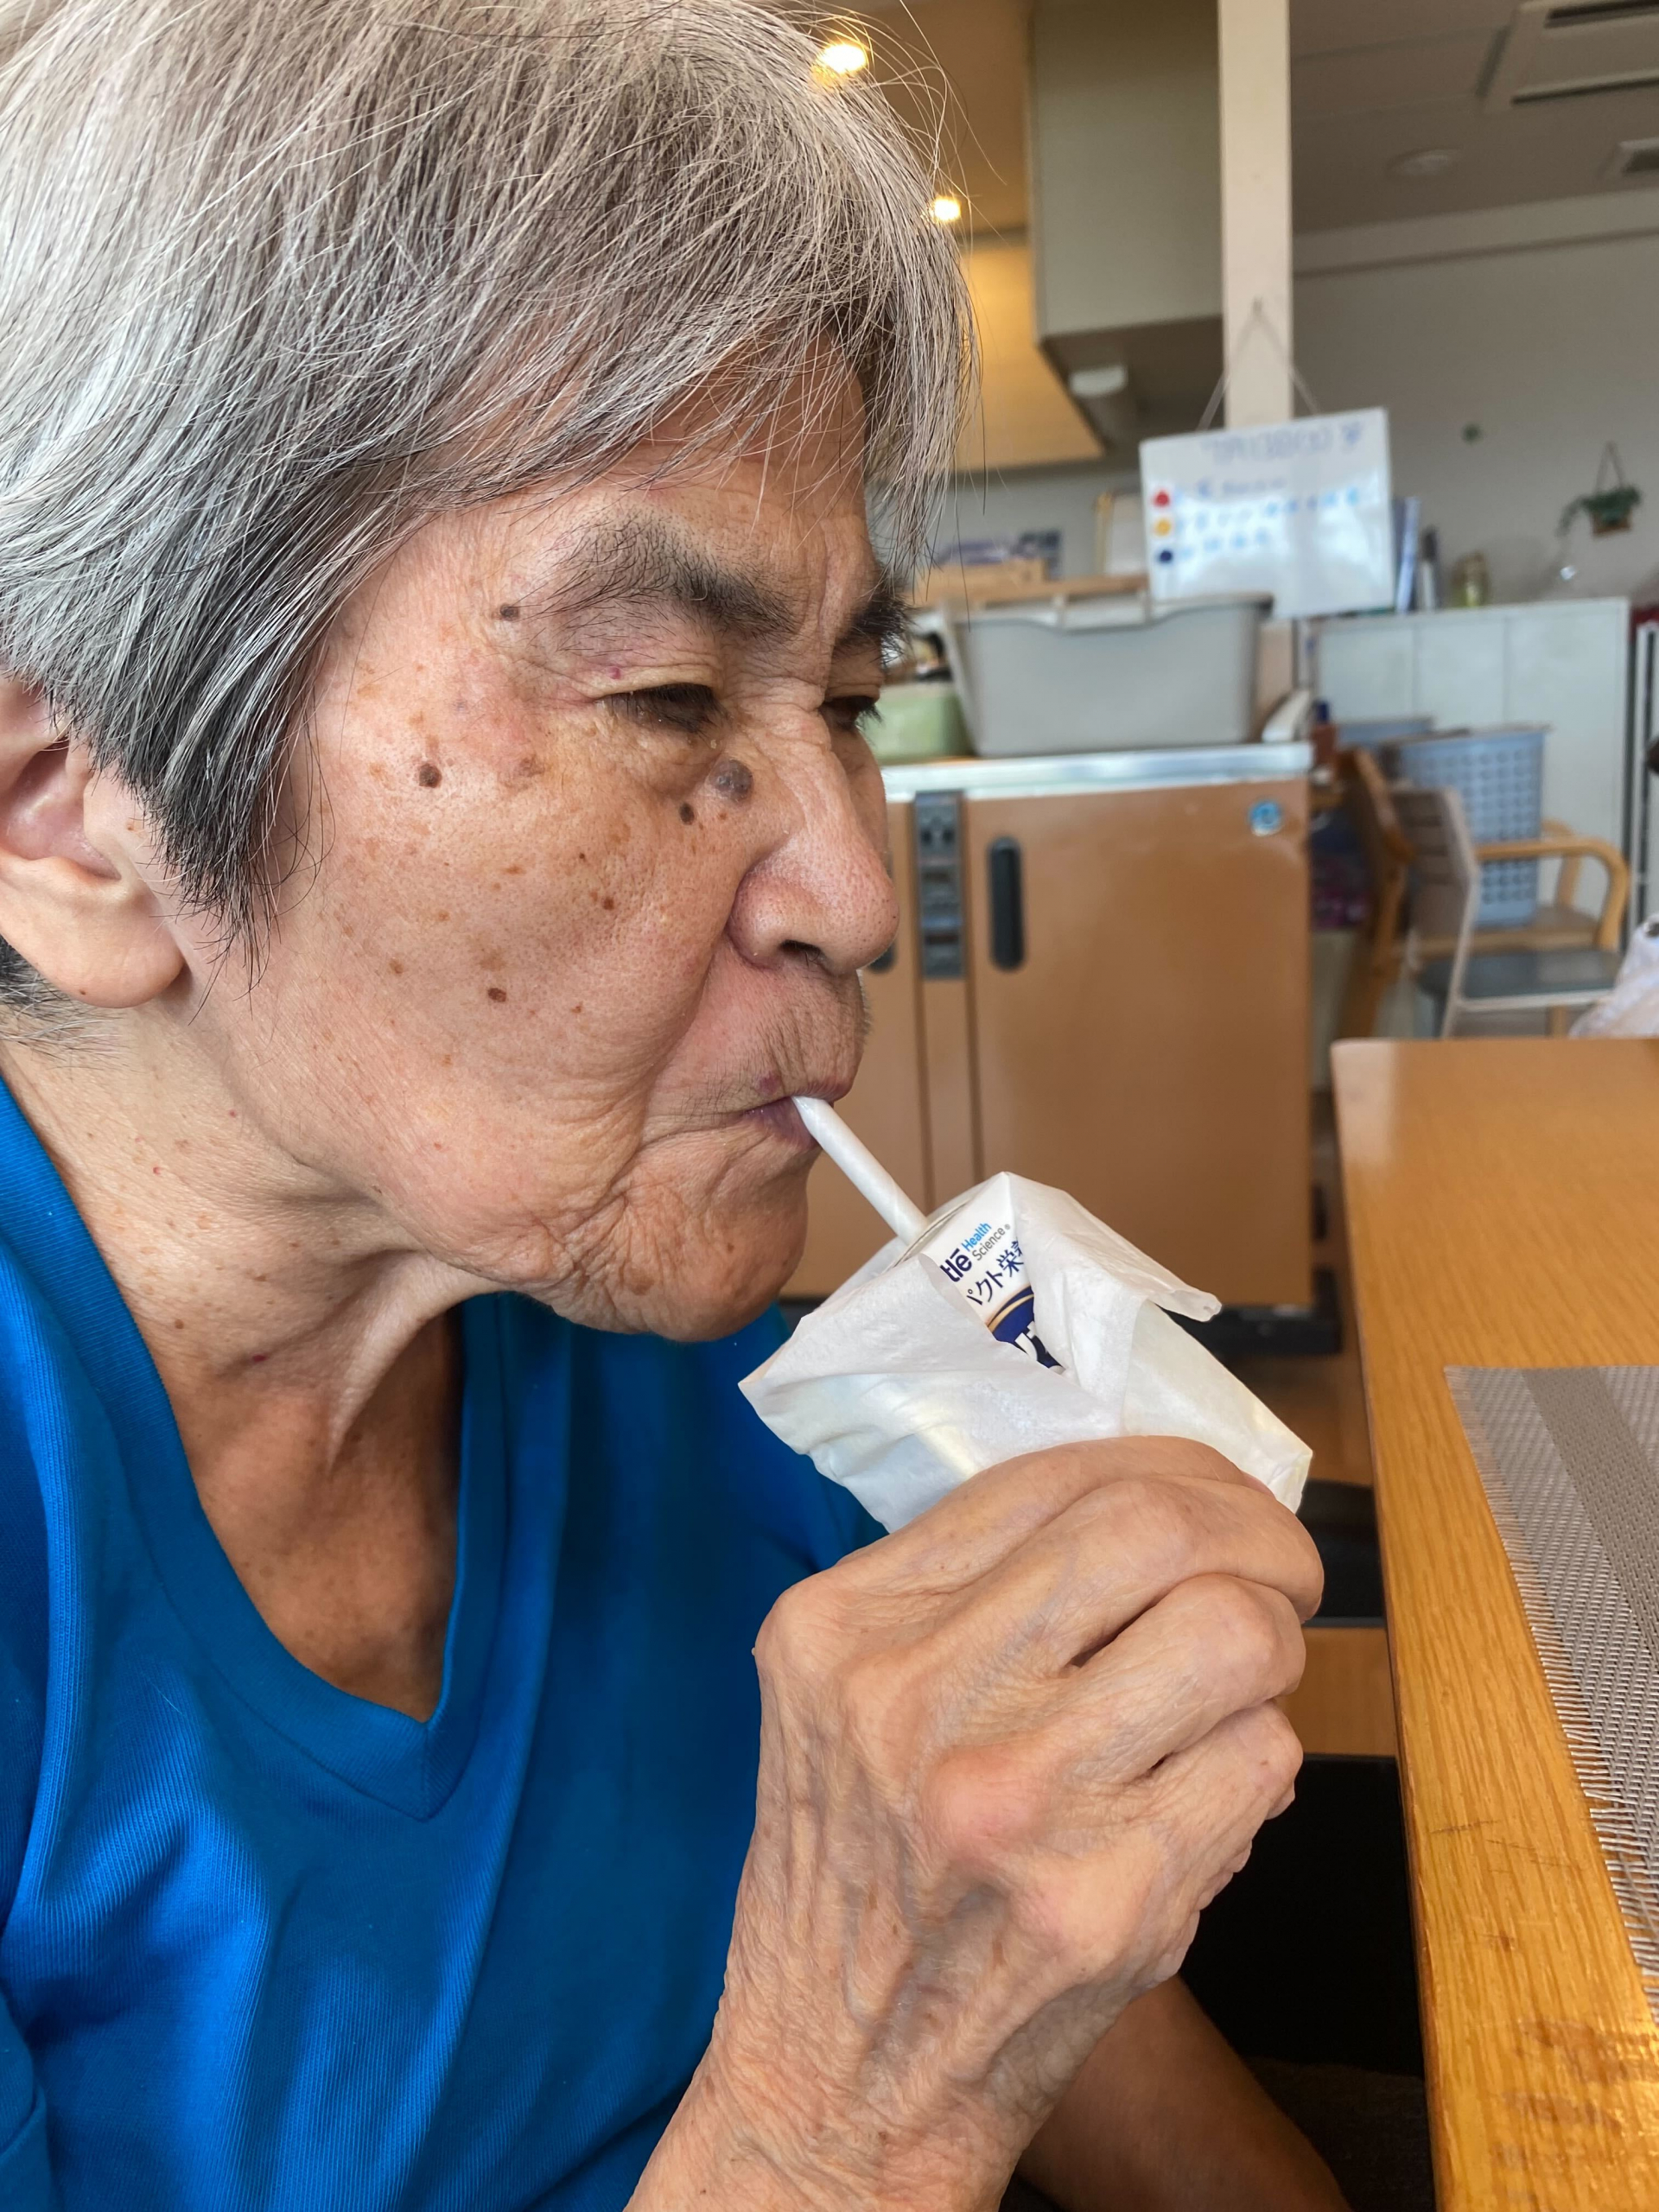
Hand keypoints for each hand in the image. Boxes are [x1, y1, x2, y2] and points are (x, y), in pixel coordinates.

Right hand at [638, 1437, 1321, 2211]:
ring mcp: (1016, 1801)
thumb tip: (1156, 1500)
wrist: (839, 2080)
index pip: (1049, 1479)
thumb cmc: (860, 1873)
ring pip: (1233, 1630)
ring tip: (1242, 1683)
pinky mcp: (1107, 1901)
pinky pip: (1260, 1758)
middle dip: (1256, 1530)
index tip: (1213, 1497)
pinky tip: (1208, 1790)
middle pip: (1153, 1528)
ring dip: (1273, 1644)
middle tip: (1281, 1569)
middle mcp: (919, 1698)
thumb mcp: (846, 1698)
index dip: (1168, 1467)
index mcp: (846, 1629)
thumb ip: (962, 1591)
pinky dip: (1261, 1757)